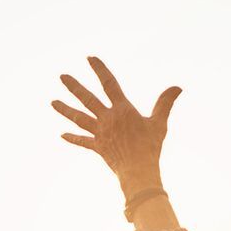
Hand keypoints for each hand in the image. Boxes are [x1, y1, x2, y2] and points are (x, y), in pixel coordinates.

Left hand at [53, 57, 181, 195]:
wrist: (138, 171)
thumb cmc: (151, 147)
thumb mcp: (159, 123)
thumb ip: (165, 103)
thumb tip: (177, 87)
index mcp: (122, 110)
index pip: (109, 84)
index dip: (99, 70)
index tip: (90, 58)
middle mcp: (108, 119)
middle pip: (87, 99)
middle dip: (73, 86)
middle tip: (61, 76)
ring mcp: (100, 133)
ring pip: (79, 118)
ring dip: (65, 109)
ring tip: (52, 102)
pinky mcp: (98, 147)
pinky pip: (83, 141)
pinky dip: (73, 138)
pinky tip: (62, 134)